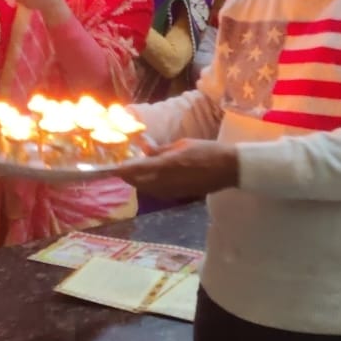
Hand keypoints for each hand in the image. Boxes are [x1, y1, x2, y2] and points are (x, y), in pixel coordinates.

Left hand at [116, 139, 238, 202]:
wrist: (228, 169)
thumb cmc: (206, 151)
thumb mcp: (182, 145)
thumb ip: (161, 150)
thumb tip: (145, 149)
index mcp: (165, 166)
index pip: (135, 170)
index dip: (121, 170)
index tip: (113, 167)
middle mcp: (164, 182)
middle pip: (137, 183)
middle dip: (128, 176)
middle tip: (123, 167)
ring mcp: (171, 191)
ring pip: (146, 189)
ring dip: (138, 181)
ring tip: (136, 171)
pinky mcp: (177, 196)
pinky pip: (157, 192)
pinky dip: (150, 186)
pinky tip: (152, 178)